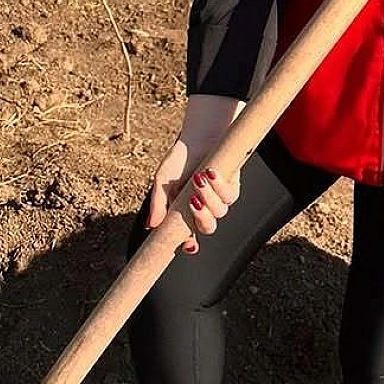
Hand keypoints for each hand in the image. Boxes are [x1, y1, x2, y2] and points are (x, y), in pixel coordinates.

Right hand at [146, 95, 243, 253]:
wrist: (197, 138)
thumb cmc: (179, 160)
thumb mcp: (162, 182)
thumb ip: (158, 204)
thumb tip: (150, 226)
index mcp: (184, 212)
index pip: (188, 236)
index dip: (189, 244)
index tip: (188, 245)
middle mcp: (203, 209)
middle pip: (207, 228)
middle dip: (201, 219)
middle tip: (192, 203)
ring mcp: (219, 200)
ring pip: (220, 212)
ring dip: (208, 197)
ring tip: (197, 179)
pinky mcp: (232, 189)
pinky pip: (230, 196)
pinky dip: (219, 186)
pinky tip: (209, 173)